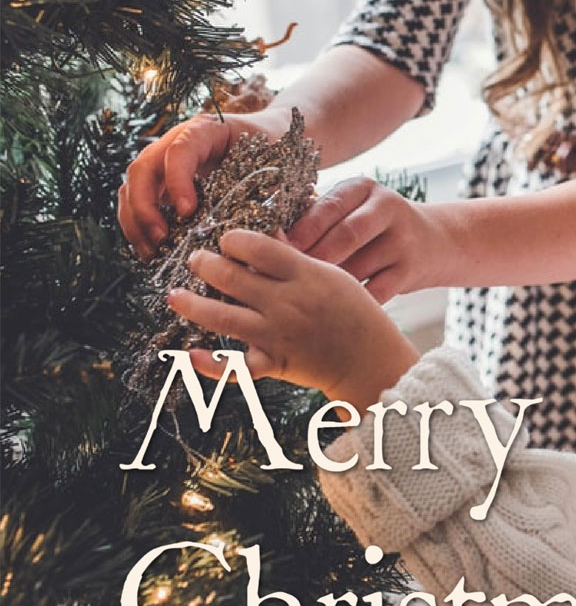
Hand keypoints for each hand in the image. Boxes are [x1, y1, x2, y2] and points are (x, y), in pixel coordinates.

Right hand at [118, 109, 289, 259]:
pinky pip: (136, 201)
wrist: (267, 136)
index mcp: (206, 130)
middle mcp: (177, 141)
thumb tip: (271, 233)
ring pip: (132, 186)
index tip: (188, 212)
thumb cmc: (271, 148)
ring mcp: (164, 161)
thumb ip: (269, 189)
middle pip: (143, 167)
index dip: (177, 181)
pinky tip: (151, 251)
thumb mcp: (275, 161)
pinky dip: (138, 226)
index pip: (180, 150)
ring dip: (135, 221)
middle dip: (145, 206)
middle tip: (161, 238)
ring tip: (152, 252)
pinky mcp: (161, 181)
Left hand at [166, 229, 419, 408]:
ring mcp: (277, 334)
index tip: (226, 239)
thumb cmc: (355, 313)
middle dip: (205, 264)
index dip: (234, 239)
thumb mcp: (333, 276)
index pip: (258, 247)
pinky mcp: (274, 364)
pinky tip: (189, 354)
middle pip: (232, 277)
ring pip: (222, 316)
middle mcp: (286, 303)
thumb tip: (266, 238)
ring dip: (192, 304)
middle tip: (195, 259)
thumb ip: (297, 260)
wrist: (370, 360)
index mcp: (304, 275)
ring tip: (174, 295)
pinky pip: (235, 367)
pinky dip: (210, 364)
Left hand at [287, 177, 449, 302]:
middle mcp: (387, 208)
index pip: (329, 207)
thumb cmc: (374, 228)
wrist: (434, 241)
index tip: (274, 252)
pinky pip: (375, 292)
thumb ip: (319, 217)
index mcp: (364, 188)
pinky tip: (331, 312)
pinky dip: (351, 304)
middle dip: (313, 259)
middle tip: (283, 280)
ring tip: (301, 300)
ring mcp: (402, 240)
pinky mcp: (410, 270)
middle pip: (345, 236)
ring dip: (328, 287)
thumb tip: (270, 242)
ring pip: (358, 268)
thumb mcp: (353, 208)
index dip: (301, 231)